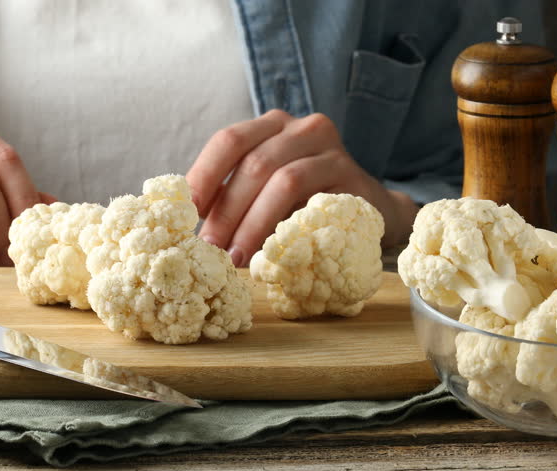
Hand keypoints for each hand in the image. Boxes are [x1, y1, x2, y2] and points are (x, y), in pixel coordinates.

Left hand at [186, 109, 417, 266]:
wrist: (369, 212)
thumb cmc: (304, 205)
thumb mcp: (265, 193)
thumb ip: (233, 197)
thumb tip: (187, 227)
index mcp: (270, 127)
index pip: (228, 141)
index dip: (203, 175)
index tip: (186, 213)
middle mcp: (300, 128)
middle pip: (252, 163)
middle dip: (226, 210)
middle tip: (209, 249)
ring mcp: (330, 148)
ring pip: (281, 179)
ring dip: (252, 223)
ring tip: (236, 256)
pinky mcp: (351, 175)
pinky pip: (312, 198)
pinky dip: (285, 226)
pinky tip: (271, 251)